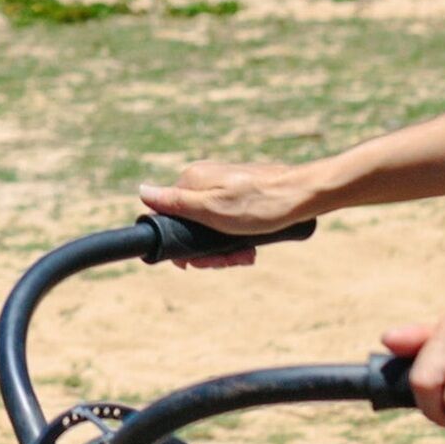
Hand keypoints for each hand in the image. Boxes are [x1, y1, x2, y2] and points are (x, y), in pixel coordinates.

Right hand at [137, 160, 321, 267]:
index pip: (169, 217)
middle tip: (231, 261)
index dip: (181, 245)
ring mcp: (224, 188)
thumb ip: (176, 202)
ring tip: (246, 256)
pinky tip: (251, 248)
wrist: (303, 195)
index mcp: (192, 181)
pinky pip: (229, 223)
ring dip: (225, 248)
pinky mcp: (241, 196)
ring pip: (212, 228)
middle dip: (208, 250)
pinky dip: (237, 238)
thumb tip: (141, 191)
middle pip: (191, 225)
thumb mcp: (212, 209)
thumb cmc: (259, 204)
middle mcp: (205, 181)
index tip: (198, 262)